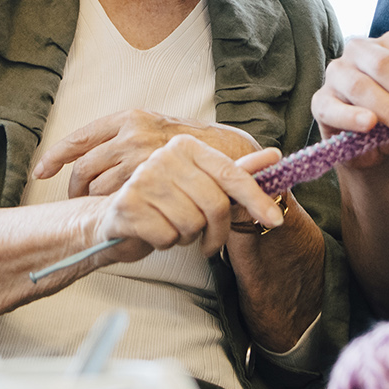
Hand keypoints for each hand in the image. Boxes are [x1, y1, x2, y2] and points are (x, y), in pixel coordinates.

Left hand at [33, 110, 257, 197]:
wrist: (228, 156)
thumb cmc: (189, 146)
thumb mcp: (154, 130)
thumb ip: (124, 140)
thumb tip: (87, 155)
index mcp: (127, 118)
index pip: (79, 139)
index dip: (56, 157)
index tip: (42, 172)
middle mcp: (131, 133)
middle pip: (84, 168)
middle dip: (76, 189)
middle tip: (78, 202)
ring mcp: (141, 157)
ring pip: (99, 189)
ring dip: (97, 204)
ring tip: (105, 211)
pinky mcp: (152, 178)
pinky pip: (120, 201)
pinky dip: (117, 210)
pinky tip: (121, 215)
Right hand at [82, 136, 284, 260]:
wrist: (113, 218)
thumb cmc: (162, 203)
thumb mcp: (201, 185)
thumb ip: (236, 172)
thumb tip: (275, 156)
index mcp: (185, 146)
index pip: (230, 174)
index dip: (256, 199)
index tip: (275, 221)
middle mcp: (164, 157)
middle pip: (214, 205)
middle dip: (216, 232)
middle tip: (207, 241)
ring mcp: (143, 179)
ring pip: (191, 224)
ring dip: (186, 237)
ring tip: (172, 228)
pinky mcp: (127, 205)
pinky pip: (167, 236)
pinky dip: (164, 243)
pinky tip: (153, 233)